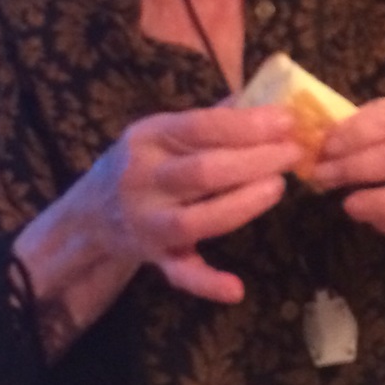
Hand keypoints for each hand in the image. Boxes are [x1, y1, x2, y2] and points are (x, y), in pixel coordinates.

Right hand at [87, 104, 301, 301]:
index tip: (286, 121)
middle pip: (203, 172)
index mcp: (148, 136)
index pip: (200, 126)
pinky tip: (236, 288)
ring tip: (278, 186)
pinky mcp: (154, 258)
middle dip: (254, 161)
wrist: (92, 213)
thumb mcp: (162, 129)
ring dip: (241, 205)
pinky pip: (180, 274)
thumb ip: (210, 117)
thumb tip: (263, 96)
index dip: (246, 124)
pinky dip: (207, 283)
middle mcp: (143, 178)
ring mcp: (147, 222)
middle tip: (293, 153)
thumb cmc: (143, 160)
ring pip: (195, 221)